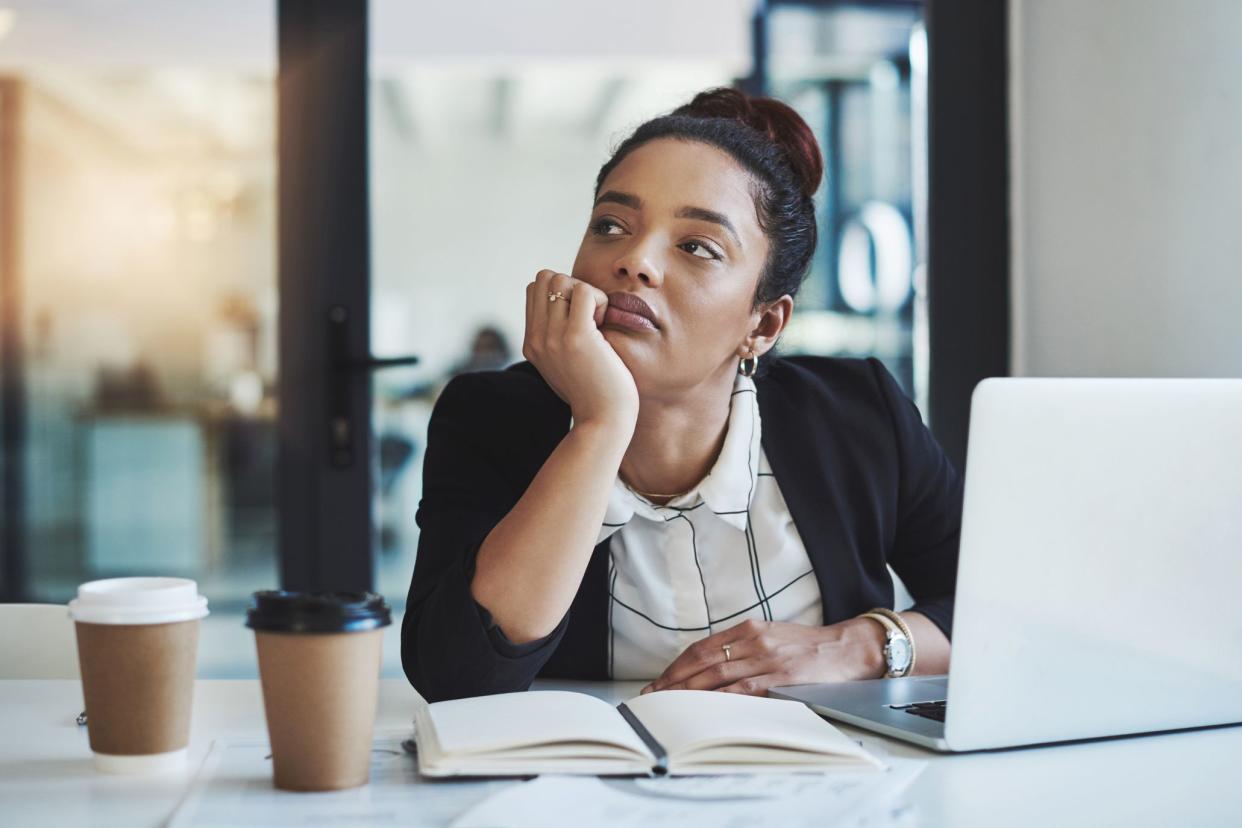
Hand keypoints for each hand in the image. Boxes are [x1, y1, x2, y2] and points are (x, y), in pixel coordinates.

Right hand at [523, 270, 638, 428]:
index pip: (534, 289)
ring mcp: (553, 337)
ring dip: (586, 292)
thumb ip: (559, 339)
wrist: (603, 422)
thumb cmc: (596, 393)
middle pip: (544, 278)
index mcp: (532, 344)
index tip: (580, 318)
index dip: (561, 293)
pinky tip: (604, 326)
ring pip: (560, 279)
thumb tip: (569, 307)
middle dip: (571, 286)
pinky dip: (599, 300)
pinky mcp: (576, 337)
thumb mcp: (566, 364)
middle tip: (589, 316)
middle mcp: (536, 339)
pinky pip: (584, 291)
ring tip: (597, 321)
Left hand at [639, 617, 886, 696]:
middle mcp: (754, 639)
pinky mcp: (782, 676)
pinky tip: (706, 707)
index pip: (702, 648)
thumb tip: (713, 668)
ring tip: (670, 704)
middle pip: (703, 661)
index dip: (677, 666)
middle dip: (674, 679)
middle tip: (654, 696)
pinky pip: (744, 689)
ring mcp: (767, 658)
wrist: (849, 647)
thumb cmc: (811, 646)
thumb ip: (745, 648)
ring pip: (718, 674)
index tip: (660, 681)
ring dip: (690, 691)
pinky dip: (721, 698)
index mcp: (749, 628)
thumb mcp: (773, 637)